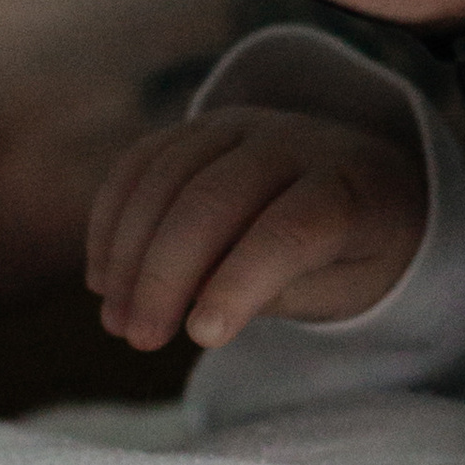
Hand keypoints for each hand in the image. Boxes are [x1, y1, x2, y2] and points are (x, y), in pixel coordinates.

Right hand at [88, 105, 427, 347]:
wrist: (361, 183)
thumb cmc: (352, 252)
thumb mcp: (342, 286)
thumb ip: (279, 291)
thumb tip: (194, 302)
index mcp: (348, 188)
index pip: (290, 230)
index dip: (241, 283)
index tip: (201, 338)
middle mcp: (293, 143)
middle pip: (214, 200)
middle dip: (165, 275)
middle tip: (142, 338)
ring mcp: (240, 126)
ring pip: (165, 179)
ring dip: (128, 256)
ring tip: (118, 322)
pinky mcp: (197, 127)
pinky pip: (140, 165)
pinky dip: (112, 222)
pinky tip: (103, 279)